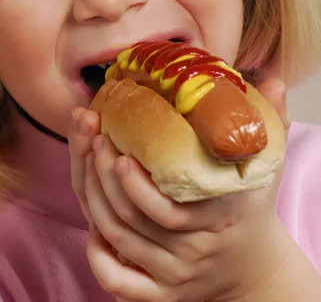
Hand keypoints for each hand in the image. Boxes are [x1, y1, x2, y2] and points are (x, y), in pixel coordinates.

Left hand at [69, 79, 294, 301]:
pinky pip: (118, 283)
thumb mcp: (267, 167)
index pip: (168, 211)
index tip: (116, 146)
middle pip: (133, 221)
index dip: (135, 183)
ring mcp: (175, 276)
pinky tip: (90, 225)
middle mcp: (194, 253)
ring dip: (94, 199)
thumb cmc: (251, 206)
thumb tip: (274, 82)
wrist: (254, 267)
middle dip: (103, 178)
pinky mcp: (160, 295)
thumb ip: (271, 124)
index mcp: (220, 219)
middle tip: (96, 140)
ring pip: (119, 242)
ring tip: (88, 161)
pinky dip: (97, 256)